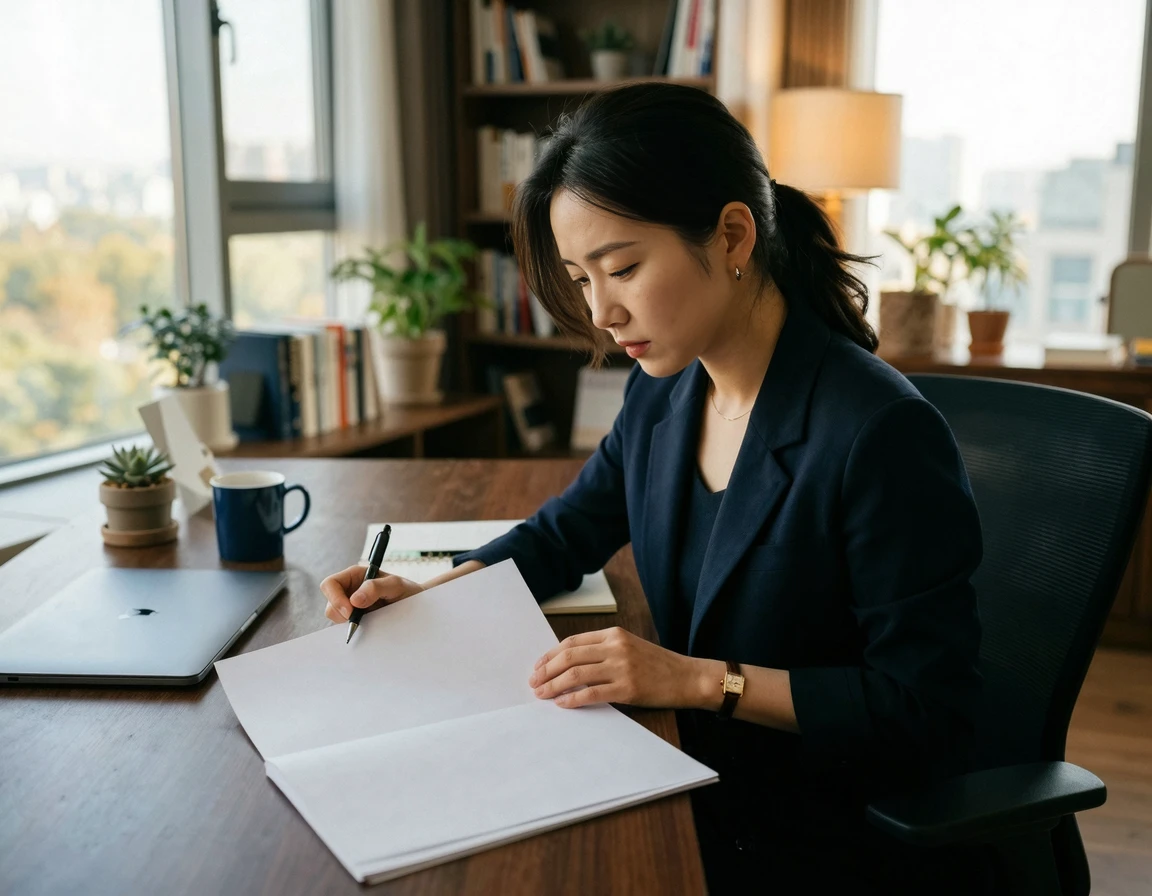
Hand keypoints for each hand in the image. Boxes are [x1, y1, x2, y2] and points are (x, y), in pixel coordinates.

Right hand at [320, 564, 424, 623]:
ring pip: (336, 619)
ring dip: (349, 623)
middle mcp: (349, 591)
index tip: (350, 611)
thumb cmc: (407, 590)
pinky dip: (353, 631)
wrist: (418, 607)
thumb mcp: (396, 585)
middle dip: (340, 614)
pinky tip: (369, 629)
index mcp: (354, 576)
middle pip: (330, 604)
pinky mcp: (356, 621)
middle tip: (359, 622)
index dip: (335, 598)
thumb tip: (354, 600)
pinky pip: (346, 628)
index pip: (330, 584)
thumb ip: (376, 588)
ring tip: (371, 621)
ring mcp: (352, 607)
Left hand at [527, 626, 713, 709]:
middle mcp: (615, 647)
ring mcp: (621, 667)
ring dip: (553, 686)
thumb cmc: (657, 664)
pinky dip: (572, 699)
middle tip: (533, 682)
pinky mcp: (627, 689)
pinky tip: (562, 704)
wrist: (687, 677)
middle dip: (546, 670)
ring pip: (576, 675)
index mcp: (614, 634)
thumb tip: (568, 664)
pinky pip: (591, 694)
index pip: (572, 642)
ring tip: (541, 694)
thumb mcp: (629, 647)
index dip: (550, 655)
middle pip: (569, 657)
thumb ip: (603, 650)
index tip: (538, 666)